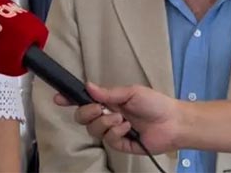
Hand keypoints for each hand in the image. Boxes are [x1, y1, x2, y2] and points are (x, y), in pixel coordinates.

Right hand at [54, 82, 181, 155]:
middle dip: (87, 112)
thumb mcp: (131, 92)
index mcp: (108, 101)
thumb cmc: (154, 103)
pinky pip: (107, 139)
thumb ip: (108, 93)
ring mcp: (112, 130)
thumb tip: (88, 86)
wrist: (172, 122)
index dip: (69, 99)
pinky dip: (116, 132)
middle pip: (82, 117)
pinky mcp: (119, 143)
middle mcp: (107, 115)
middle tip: (100, 108)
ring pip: (93, 129)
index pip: (83, 100)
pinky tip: (128, 128)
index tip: (59, 98)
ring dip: (105, 122)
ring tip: (122, 118)